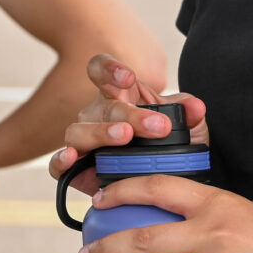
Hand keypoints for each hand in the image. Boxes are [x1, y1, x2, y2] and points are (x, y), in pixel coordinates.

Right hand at [48, 55, 203, 192]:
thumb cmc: (167, 146)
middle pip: (103, 107)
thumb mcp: (187, 127)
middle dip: (130, 115)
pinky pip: (57, 163)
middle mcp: (97, 115)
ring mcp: (83, 140)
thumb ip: (189, 114)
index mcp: (119, 95)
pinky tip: (72, 158)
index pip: (103, 71)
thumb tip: (195, 107)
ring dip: (101, 133)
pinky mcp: (73, 169)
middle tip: (158, 127)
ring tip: (124, 137)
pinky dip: (60, 159)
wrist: (160, 183)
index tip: (129, 78)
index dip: (110, 70)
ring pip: (78, 131)